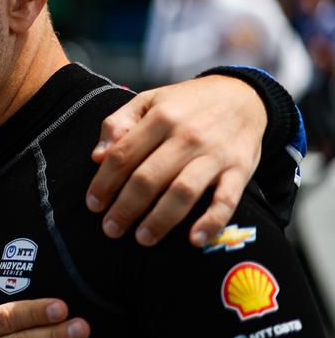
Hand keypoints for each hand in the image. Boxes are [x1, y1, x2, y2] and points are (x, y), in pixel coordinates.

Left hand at [86, 75, 264, 246]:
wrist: (244, 96)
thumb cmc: (187, 104)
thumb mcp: (149, 100)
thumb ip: (118, 124)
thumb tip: (97, 156)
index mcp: (160, 117)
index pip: (123, 155)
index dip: (104, 182)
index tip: (93, 205)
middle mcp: (187, 136)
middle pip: (148, 178)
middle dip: (125, 207)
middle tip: (111, 228)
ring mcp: (215, 155)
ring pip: (182, 192)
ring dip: (159, 219)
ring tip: (142, 238)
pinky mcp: (240, 170)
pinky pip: (227, 200)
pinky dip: (212, 222)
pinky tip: (194, 240)